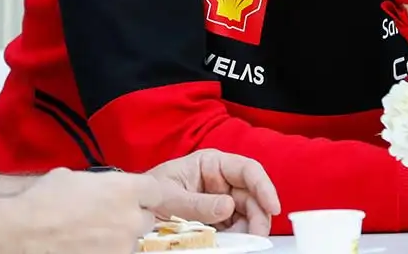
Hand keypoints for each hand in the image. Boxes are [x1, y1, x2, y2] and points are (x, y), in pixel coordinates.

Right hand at [0, 167, 157, 252]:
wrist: (23, 232)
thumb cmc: (43, 199)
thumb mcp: (73, 177)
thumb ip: (99, 185)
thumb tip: (100, 191)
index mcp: (125, 190)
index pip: (154, 191)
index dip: (142, 194)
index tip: (130, 197)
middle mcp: (131, 219)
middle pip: (146, 219)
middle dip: (130, 218)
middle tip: (107, 219)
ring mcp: (122, 247)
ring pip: (130, 242)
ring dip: (117, 239)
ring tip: (91, 237)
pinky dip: (103, 252)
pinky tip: (83, 247)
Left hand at [146, 149, 281, 234]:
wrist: (134, 208)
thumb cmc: (148, 191)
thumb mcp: (168, 196)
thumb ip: (196, 203)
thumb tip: (227, 206)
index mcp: (211, 163)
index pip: (247, 170)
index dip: (263, 186)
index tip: (272, 206)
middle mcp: (221, 181)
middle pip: (252, 196)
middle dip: (258, 216)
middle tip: (256, 236)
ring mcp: (221, 201)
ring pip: (247, 215)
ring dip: (248, 229)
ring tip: (239, 242)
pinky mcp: (219, 220)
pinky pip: (236, 228)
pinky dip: (237, 237)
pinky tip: (231, 243)